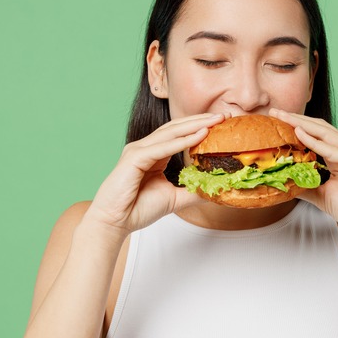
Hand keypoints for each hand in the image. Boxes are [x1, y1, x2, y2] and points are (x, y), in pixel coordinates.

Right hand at [84, 113, 227, 235]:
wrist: (114, 223)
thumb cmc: (138, 209)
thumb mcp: (174, 199)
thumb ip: (192, 191)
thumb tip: (215, 189)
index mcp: (152, 154)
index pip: (178, 134)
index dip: (199, 127)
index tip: (221, 124)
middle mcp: (144, 148)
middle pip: (176, 127)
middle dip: (200, 120)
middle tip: (223, 115)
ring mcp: (138, 151)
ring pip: (170, 133)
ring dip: (194, 125)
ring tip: (215, 121)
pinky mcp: (134, 158)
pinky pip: (162, 147)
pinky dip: (182, 141)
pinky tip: (199, 135)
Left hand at [269, 109, 337, 238]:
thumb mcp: (322, 197)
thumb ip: (305, 186)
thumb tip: (283, 182)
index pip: (315, 135)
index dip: (295, 127)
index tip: (274, 122)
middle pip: (319, 129)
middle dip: (296, 120)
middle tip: (275, 112)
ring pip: (326, 134)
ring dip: (303, 125)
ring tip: (284, 118)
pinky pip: (335, 150)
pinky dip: (317, 143)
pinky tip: (301, 135)